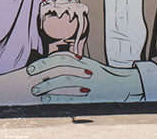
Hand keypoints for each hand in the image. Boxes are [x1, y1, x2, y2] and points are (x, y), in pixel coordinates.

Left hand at [27, 53, 142, 102]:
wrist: (127, 86)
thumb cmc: (105, 76)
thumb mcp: (90, 66)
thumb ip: (74, 65)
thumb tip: (54, 64)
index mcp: (85, 61)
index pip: (63, 56)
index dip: (46, 60)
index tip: (33, 66)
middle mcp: (86, 70)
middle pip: (61, 66)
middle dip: (43, 68)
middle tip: (29, 73)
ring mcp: (89, 83)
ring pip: (65, 80)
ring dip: (48, 85)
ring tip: (35, 90)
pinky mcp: (92, 96)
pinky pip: (72, 97)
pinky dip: (58, 98)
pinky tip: (46, 100)